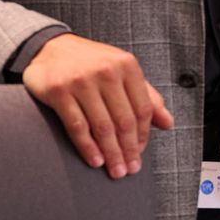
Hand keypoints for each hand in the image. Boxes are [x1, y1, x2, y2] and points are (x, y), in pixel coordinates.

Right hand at [22, 34, 173, 178]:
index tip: (140, 153)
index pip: (142, 108)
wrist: (50, 48)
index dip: (143, 135)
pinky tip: (95, 160)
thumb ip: (147, 96)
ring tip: (115, 170)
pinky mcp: (59, 91)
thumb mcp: (123, 72)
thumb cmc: (92, 63)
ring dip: (111, 153)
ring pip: (102, 126)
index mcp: (127, 66)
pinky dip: (88, 147)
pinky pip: (77, 125)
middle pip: (124, 120)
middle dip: (129, 150)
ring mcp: (82, 81)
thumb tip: (168, 123)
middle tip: (130, 170)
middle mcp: (107, 72)